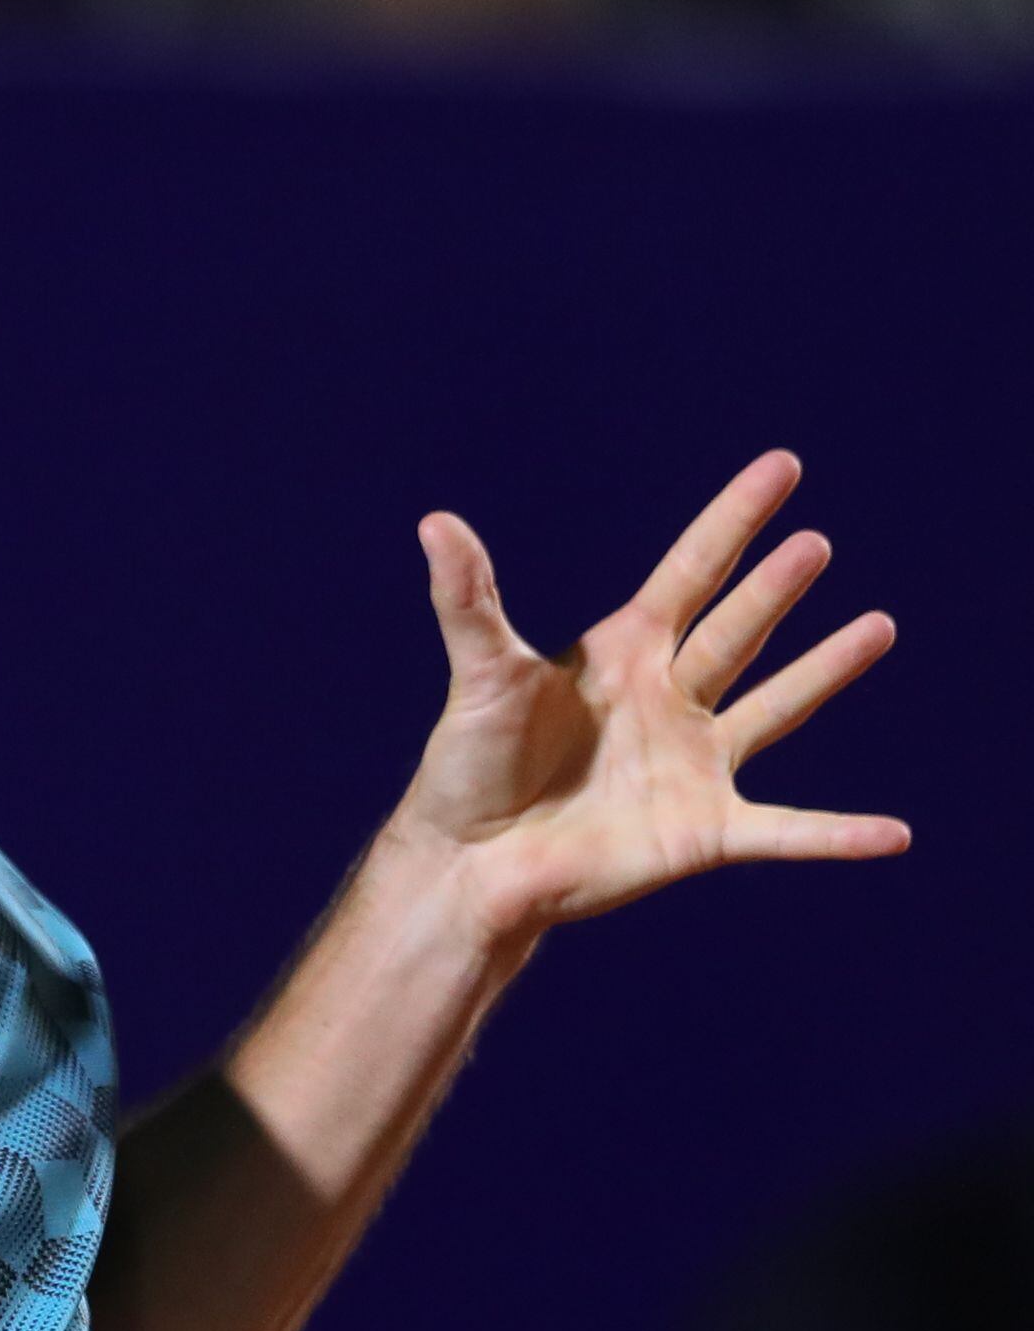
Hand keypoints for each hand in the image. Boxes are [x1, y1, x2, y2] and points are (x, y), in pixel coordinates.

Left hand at [396, 449, 907, 942]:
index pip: (692, 570)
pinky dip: (839, 836)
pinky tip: (895, 834)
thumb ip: (468, 600)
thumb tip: (435, 522)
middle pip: (737, 631)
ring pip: (777, 707)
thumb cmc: (467, 766)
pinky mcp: (704, 832)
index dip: (735, 519)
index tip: (783, 467)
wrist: (472, 863)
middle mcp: (668, 699)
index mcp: (623, 652)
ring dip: (826, 671)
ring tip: (879, 626)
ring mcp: (692, 764)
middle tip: (816, 542)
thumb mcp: (478, 674)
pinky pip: (787, 832)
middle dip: (776, 587)